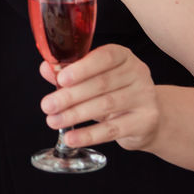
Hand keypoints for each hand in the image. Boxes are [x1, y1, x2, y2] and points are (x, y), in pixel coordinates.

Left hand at [38, 44, 159, 151]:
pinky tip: (71, 137)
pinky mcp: (145, 121)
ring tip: (53, 121)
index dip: (82, 68)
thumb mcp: (92, 79)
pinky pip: (113, 129)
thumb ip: (69, 72)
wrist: (147, 118)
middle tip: (47, 105)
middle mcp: (137, 73)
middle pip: (101, 84)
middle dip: (70, 96)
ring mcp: (145, 97)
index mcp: (123, 56)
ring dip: (75, 115)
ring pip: (105, 106)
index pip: (105, 57)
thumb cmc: (114, 92)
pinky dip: (89, 134)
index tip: (61, 79)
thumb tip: (46, 69)